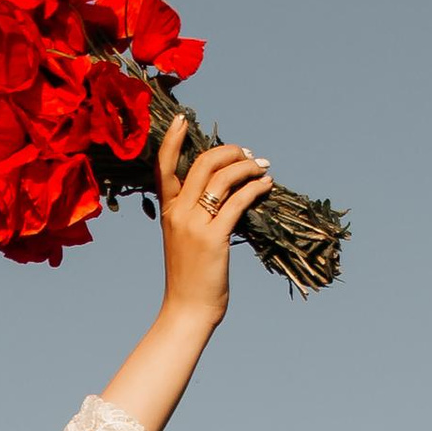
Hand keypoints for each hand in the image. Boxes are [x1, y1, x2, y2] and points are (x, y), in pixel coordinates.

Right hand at [149, 114, 270, 327]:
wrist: (186, 311)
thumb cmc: (189, 278)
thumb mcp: (184, 240)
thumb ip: (195, 215)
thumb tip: (224, 192)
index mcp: (168, 211)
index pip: (164, 166)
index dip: (172, 139)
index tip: (182, 119)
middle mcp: (178, 213)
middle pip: (204, 162)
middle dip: (231, 151)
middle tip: (249, 155)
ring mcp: (195, 225)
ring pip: (224, 177)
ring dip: (248, 167)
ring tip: (263, 169)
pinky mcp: (214, 238)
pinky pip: (239, 201)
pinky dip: (256, 188)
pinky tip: (267, 186)